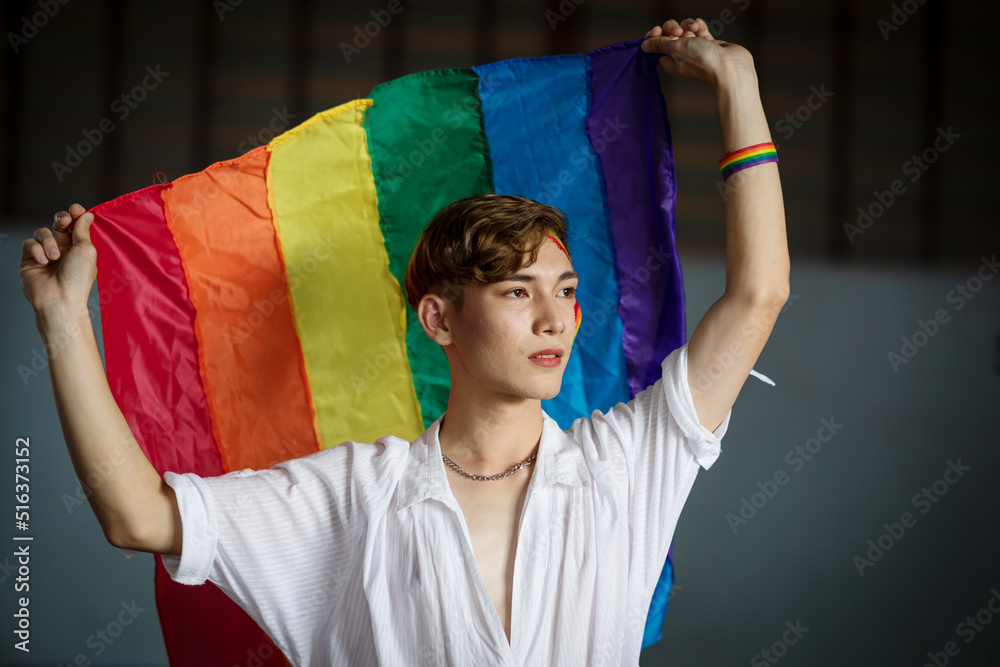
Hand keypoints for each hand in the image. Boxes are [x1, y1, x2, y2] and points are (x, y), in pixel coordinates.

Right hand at [20, 203, 97, 317]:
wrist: (59, 299)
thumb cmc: (77, 278)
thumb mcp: (86, 250)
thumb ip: (82, 230)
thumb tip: (87, 215)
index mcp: (78, 248)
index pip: (75, 225)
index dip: (75, 215)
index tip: (76, 209)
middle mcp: (62, 250)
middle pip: (58, 224)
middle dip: (61, 219)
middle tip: (64, 221)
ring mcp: (45, 254)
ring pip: (42, 232)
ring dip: (49, 242)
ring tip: (54, 257)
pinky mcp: (29, 259)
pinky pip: (29, 243)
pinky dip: (36, 250)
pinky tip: (43, 262)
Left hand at [640, 18, 754, 89]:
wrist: (729, 67)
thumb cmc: (701, 61)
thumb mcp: (675, 49)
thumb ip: (659, 44)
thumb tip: (643, 45)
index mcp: (669, 61)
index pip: (655, 47)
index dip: (653, 37)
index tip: (657, 31)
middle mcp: (681, 56)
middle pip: (668, 36)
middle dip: (671, 28)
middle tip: (677, 31)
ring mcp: (695, 49)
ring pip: (684, 31)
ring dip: (685, 24)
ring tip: (691, 28)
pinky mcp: (709, 44)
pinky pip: (699, 30)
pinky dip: (698, 25)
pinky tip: (699, 26)